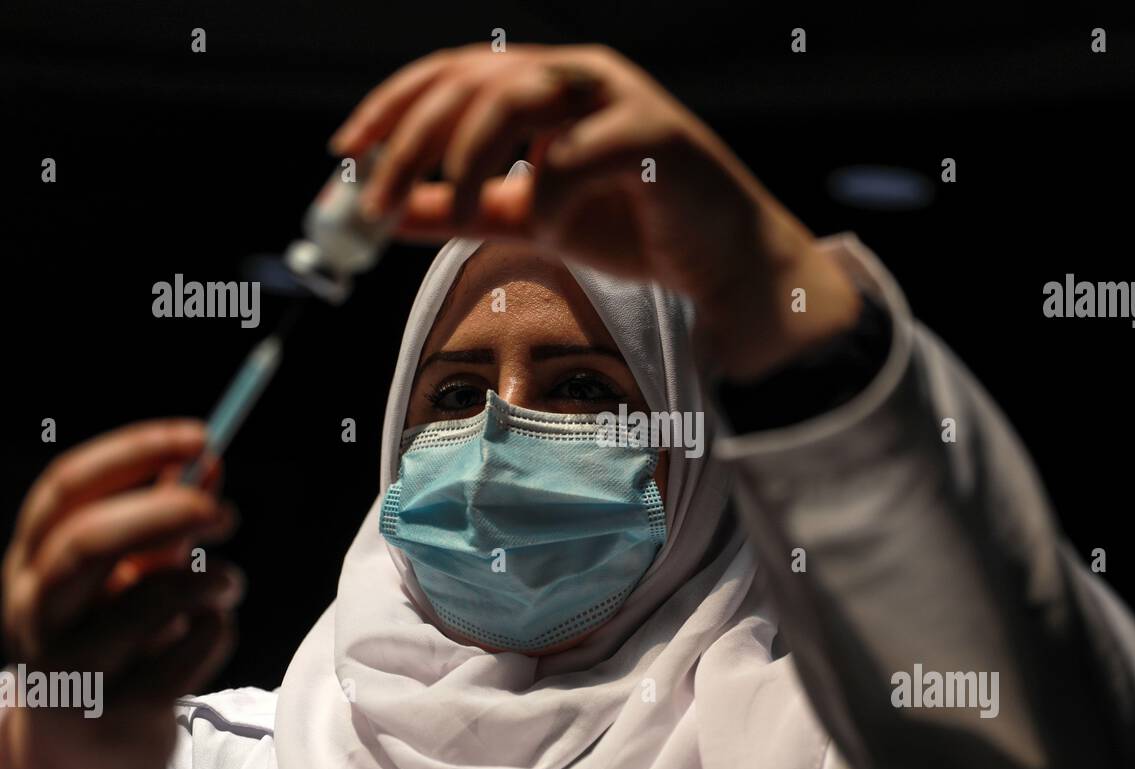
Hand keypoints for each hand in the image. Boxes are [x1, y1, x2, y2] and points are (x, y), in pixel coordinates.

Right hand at [0, 420, 241, 768]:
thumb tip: (211, 461)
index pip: (64, 490)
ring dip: (210, 580)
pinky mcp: (115, 714)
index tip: (201, 436)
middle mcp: (36, 614)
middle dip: (166, 513)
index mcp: (30, 566)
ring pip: (146, 600)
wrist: (84, 754)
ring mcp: (71, 667)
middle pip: (87, 542)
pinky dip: (215, 631)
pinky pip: (184, 655)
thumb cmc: (114, 642)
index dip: (133, 453)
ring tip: (230, 582)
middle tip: (226, 512)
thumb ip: (165, 520)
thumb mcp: (129, 575)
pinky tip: (211, 630)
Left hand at [330, 43, 861, 381]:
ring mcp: (620, 98)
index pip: (453, 74)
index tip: (345, 154)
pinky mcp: (658, 136)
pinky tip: (553, 230)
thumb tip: (387, 214)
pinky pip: (579, 152)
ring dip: (468, 154)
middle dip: (412, 139)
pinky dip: (551, 194)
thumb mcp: (529, 218)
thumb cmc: (634, 227)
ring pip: (519, 95)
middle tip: (374, 201)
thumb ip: (463, 211)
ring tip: (449, 207)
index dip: (393, 106)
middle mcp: (580, 76)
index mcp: (547, 84)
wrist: (722, 262)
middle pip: (473, 79)